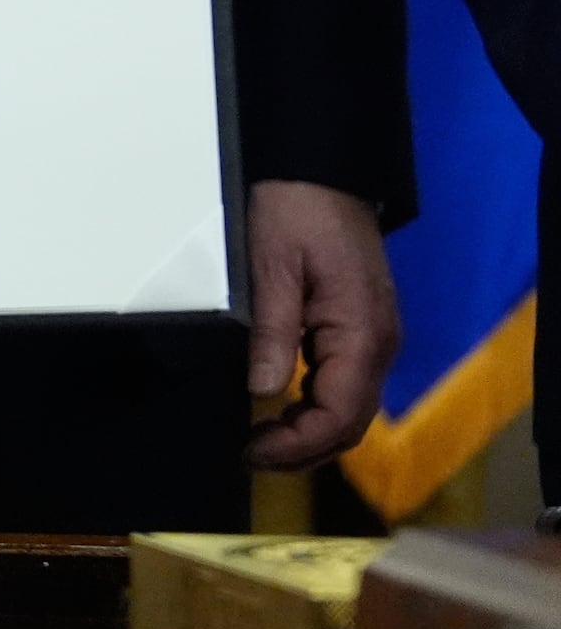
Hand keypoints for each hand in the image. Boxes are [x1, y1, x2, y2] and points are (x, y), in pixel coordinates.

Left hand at [243, 178, 397, 469]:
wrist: (322, 172)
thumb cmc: (295, 211)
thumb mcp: (271, 267)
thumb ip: (273, 332)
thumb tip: (263, 392)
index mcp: (361, 335)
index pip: (339, 416)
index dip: (297, 444)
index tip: (252, 452)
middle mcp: (378, 345)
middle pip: (350, 423)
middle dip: (304, 450)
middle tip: (251, 456)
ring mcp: (373, 338)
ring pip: (350, 409)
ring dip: (310, 434)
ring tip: (261, 442)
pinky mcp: (361, 329)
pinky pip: (345, 384)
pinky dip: (316, 408)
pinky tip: (281, 411)